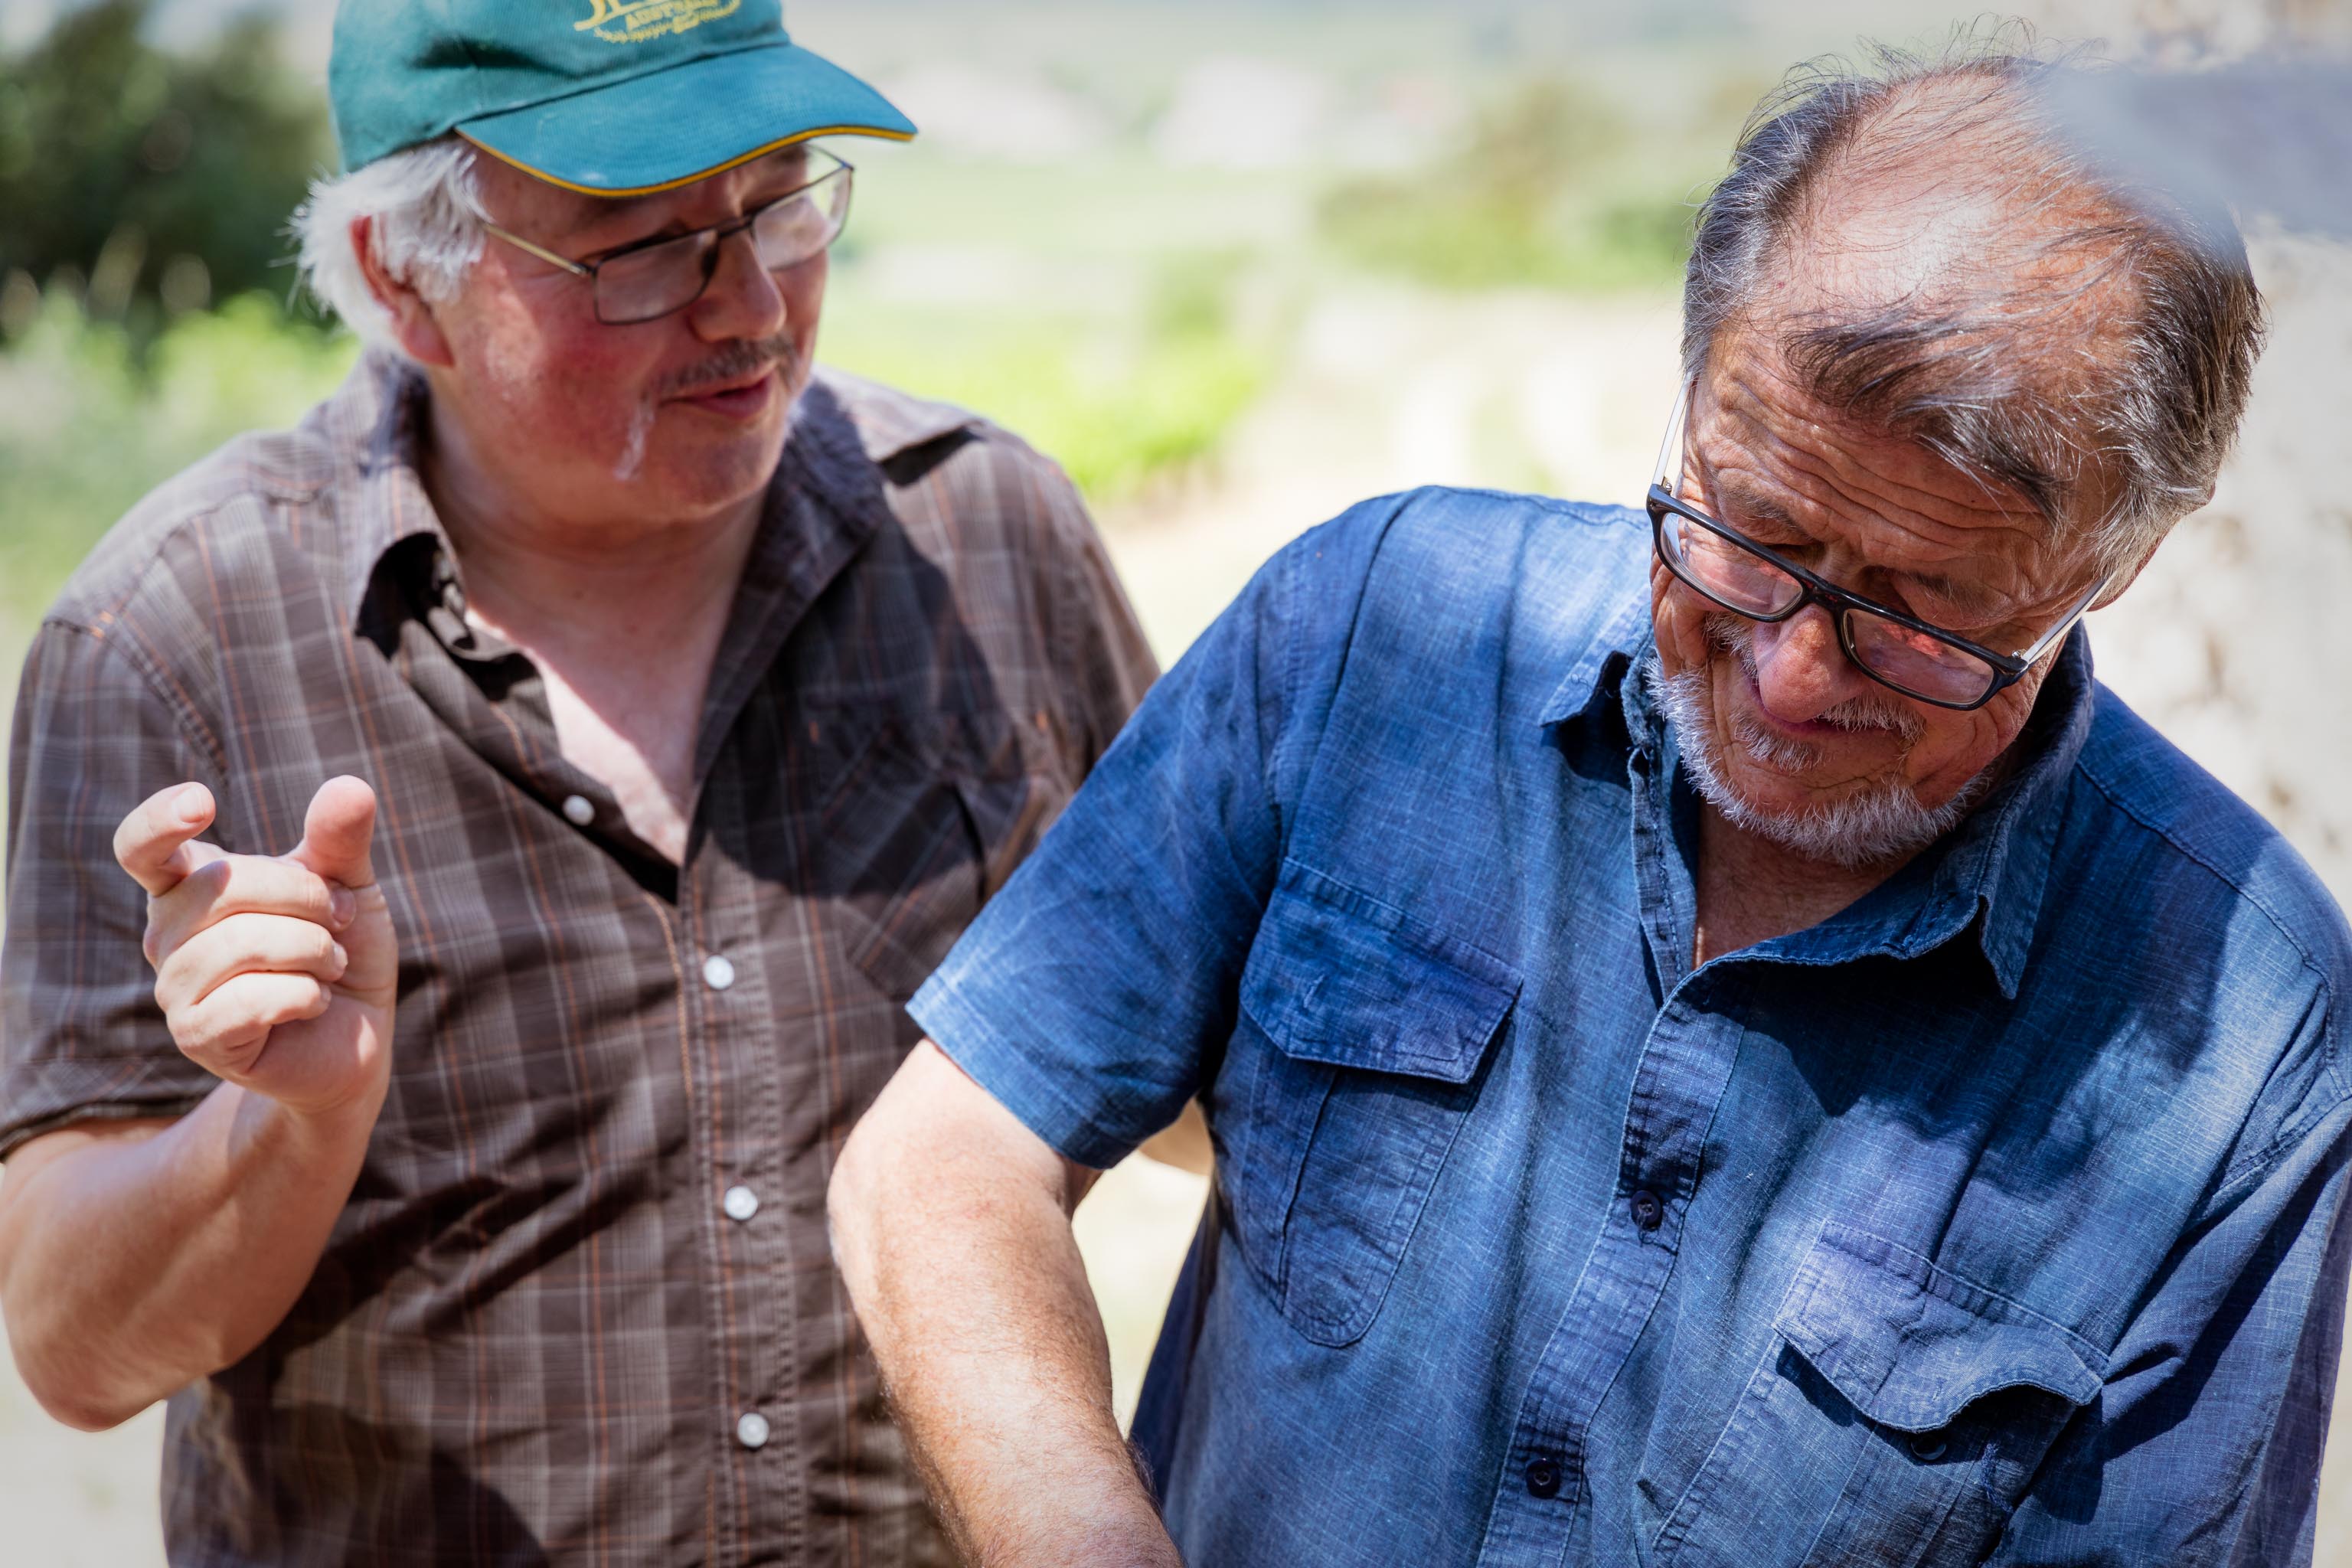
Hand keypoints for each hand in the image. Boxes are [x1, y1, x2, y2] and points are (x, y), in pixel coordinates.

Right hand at [114, 777, 397, 1121]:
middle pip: (221, 886)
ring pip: (239, 944)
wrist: (356, 1038)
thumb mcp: (350, 887)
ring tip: (330, 964)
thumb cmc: (342, 952)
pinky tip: (315, 1000)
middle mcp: (168, 934)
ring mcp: (176, 989)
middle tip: (340, 920)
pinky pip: (250, 999)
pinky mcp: (197, 1037)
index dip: (158, 820)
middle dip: (306, 896)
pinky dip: (304, 993)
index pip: (140, 845)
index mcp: (190, 885)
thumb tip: (350, 785)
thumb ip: (341, 840)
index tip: (202, 801)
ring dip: (312, 949)